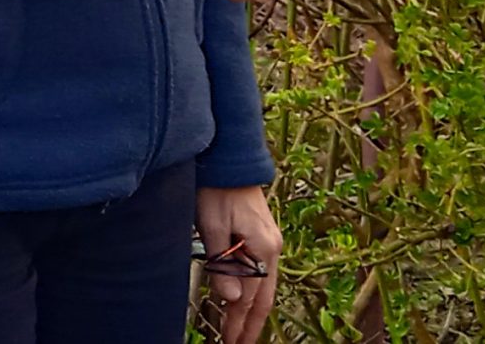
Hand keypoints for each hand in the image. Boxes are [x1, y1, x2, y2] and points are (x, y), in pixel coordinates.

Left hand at [197, 184, 281, 343]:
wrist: (227, 159)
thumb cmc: (216, 189)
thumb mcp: (212, 226)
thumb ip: (222, 264)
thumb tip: (233, 299)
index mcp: (263, 248)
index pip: (252, 296)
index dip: (240, 321)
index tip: (230, 341)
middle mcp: (272, 248)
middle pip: (263, 297)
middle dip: (249, 324)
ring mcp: (270, 242)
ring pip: (263, 287)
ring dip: (250, 310)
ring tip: (239, 332)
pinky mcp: (262, 237)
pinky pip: (260, 273)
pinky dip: (252, 292)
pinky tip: (242, 301)